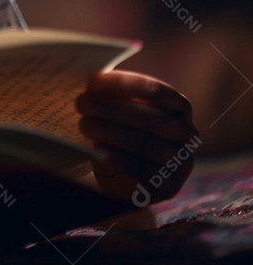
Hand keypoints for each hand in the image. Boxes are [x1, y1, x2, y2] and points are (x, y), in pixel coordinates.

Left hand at [75, 70, 198, 205]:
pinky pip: (144, 171)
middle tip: (81, 103)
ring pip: (149, 145)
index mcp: (178, 109)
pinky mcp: (168, 188)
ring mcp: (181, 163)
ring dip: (112, 132)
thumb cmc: (118, 139)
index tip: (93, 81)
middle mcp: (186, 135)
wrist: (121, 182)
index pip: (159, 92)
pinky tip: (98, 149)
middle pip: (154, 118)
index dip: (125, 84)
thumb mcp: (117, 114)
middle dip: (113, 108)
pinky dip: (119, 157)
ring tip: (84, 125)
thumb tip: (92, 80)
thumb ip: (112, 97)